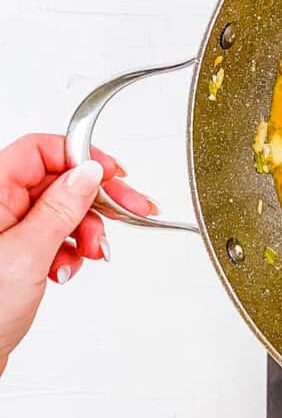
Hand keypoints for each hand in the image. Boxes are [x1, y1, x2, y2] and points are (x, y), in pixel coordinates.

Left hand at [0, 134, 153, 376]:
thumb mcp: (27, 254)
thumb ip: (61, 208)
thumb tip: (89, 172)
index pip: (40, 150)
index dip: (79, 157)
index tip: (112, 175)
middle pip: (57, 179)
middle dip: (96, 199)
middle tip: (133, 207)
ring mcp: (5, 228)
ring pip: (61, 208)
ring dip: (86, 230)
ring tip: (91, 253)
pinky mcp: (15, 250)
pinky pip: (54, 233)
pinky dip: (71, 248)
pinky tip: (69, 267)